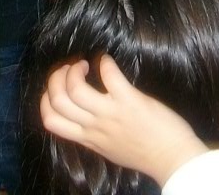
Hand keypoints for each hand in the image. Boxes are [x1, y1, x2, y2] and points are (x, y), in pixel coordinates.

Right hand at [39, 55, 207, 184]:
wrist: (172, 158)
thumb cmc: (144, 153)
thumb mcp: (109, 150)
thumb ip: (93, 135)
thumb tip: (84, 120)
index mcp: (87, 139)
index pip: (50, 120)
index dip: (45, 98)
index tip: (57, 87)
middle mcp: (94, 127)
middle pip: (57, 100)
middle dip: (56, 78)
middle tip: (71, 69)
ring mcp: (110, 114)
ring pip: (75, 89)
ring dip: (74, 69)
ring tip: (85, 64)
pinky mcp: (129, 101)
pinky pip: (110, 76)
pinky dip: (105, 63)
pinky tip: (107, 61)